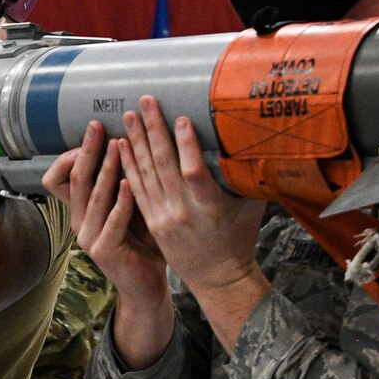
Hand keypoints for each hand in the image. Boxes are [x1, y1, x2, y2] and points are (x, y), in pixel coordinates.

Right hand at [43, 122, 167, 307]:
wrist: (147, 286)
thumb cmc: (142, 243)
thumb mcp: (129, 207)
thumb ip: (124, 181)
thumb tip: (131, 139)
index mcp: (81, 211)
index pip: (60, 177)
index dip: (71, 155)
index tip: (94, 132)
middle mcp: (79, 222)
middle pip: (74, 179)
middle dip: (86, 150)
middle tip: (97, 126)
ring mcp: (89, 238)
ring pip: (92, 196)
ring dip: (106, 168)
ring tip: (118, 146)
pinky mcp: (104, 251)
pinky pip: (112, 221)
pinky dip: (121, 201)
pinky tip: (131, 184)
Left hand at [118, 97, 266, 305]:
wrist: (217, 277)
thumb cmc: (239, 237)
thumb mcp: (251, 206)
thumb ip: (248, 176)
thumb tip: (257, 142)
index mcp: (210, 208)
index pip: (194, 171)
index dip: (187, 145)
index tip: (181, 118)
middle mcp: (183, 211)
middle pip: (164, 165)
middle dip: (154, 130)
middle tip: (145, 101)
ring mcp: (164, 216)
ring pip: (146, 174)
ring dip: (136, 142)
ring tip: (129, 116)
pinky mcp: (153, 220)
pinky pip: (137, 189)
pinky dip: (128, 166)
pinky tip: (122, 146)